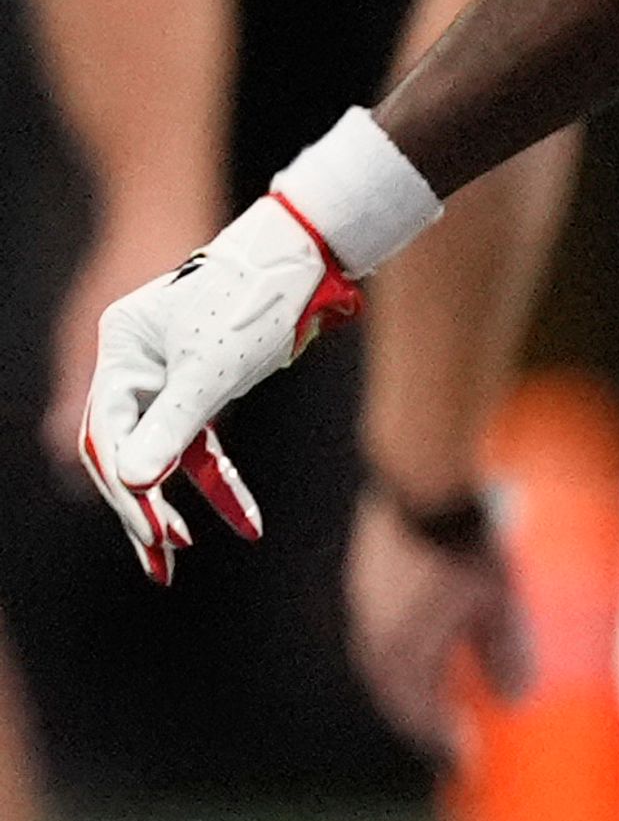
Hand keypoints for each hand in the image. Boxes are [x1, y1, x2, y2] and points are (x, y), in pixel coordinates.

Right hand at [76, 196, 361, 582]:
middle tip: (163, 563)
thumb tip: (133, 482)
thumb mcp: (215, 369)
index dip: (130, 488)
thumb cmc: (258, 299)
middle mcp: (137, 361)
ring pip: (166, 451)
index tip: (157, 536)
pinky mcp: (207, 383)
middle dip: (144, 507)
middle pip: (128, 447)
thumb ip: (174, 425)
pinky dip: (220, 481)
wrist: (308, 256)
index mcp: (123, 348)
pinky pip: (203, 442)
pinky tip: (244, 521)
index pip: (109, 433)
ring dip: (179, 503)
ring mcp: (170, 374)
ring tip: (180, 557)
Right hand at [346, 490, 525, 758]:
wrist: (421, 477)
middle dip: (421, 717)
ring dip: (410, 682)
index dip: (442, 739)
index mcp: (398, 651)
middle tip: (449, 735)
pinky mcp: (367, 572)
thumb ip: (506, 652)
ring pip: (384, 659)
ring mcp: (363, 600)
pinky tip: (428, 639)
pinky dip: (405, 647)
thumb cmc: (464, 541)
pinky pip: (382, 627)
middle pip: (394, 692)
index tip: (465, 759)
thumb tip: (517, 698)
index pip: (417, 714)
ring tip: (439, 693)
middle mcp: (370, 633)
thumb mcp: (499, 601)